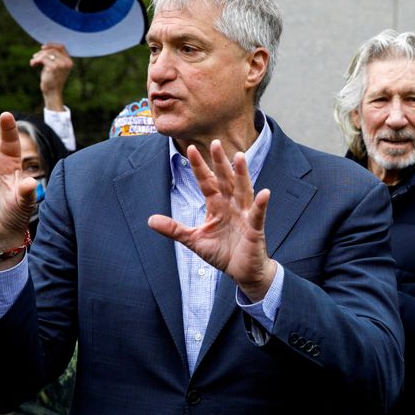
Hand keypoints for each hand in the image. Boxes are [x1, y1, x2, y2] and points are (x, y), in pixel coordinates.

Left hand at [32, 43, 71, 110]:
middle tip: (34, 57)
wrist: (52, 92)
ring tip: (33, 62)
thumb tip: (45, 47)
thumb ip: (54, 57)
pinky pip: (43, 59)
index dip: (51, 45)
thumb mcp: (55, 66)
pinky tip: (33, 64)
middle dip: (41, 52)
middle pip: (52, 50)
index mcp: (69, 61)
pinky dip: (35, 60)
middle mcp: (68, 62)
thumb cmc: (52, 79)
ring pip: (46, 53)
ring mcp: (62, 65)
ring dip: (37, 56)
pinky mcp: (54, 68)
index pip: (61, 47)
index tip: (42, 48)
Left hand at [148, 140, 274, 301]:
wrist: (242, 272)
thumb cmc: (223, 253)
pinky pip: (258, 214)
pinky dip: (261, 204)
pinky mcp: (255, 228)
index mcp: (217, 205)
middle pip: (225, 180)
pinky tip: (264, 193)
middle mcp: (231, 205)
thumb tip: (150, 220)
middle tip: (215, 142)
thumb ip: (174, 229)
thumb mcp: (194, 240)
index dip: (199, 167)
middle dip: (220, 162)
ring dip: (242, 174)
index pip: (207, 182)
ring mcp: (245, 214)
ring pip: (243, 190)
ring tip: (240, 157)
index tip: (190, 149)